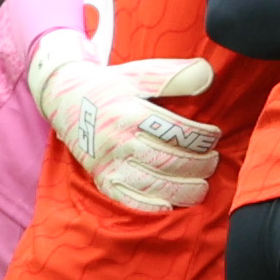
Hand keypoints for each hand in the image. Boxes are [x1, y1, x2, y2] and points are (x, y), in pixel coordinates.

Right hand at [22, 33, 220, 211]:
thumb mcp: (140, 73)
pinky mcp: (103, 180)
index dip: (204, 138)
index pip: (177, 132)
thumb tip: (209, 75)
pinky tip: (172, 203)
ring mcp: (110, 164)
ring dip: (185, 191)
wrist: (65, 100)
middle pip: (169, 162)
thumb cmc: (111, 85)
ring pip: (155, 187)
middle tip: (212, 162)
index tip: (214, 136)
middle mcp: (119, 141)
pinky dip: (155, 207)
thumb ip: (175, 75)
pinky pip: (132, 201)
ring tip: (202, 186)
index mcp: (131, 113)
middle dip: (199, 166)